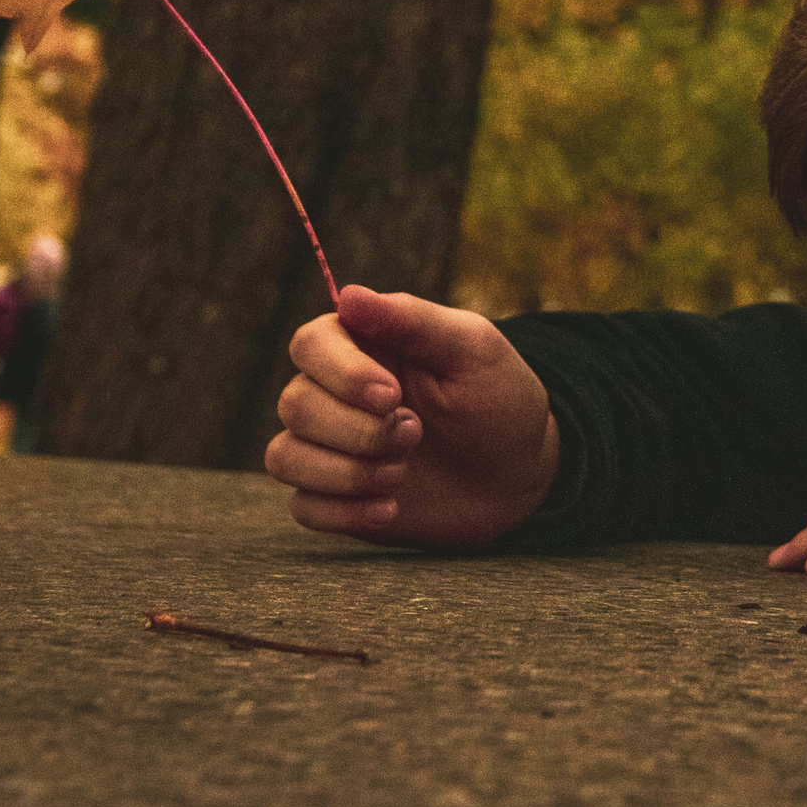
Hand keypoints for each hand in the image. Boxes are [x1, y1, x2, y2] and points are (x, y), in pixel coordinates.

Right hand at [265, 285, 558, 548]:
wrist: (520, 473)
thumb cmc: (498, 398)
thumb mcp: (471, 350)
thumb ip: (412, 321)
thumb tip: (348, 295)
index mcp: (363, 345)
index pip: (309, 345)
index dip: (341, 374)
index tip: (392, 395)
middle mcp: (335, 393)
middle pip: (295, 404)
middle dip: (359, 430)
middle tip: (416, 433)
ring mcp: (331, 446)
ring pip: (285, 457)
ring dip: (347, 473)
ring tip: (402, 473)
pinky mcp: (336, 496)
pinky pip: (303, 506)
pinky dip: (344, 512)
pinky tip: (391, 509)